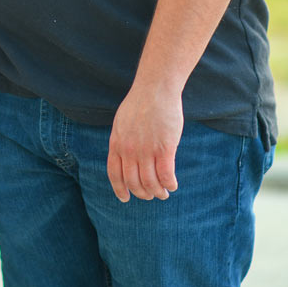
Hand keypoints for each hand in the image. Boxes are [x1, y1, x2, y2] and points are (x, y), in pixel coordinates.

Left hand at [106, 86, 181, 202]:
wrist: (155, 88)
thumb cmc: (141, 102)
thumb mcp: (122, 122)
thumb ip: (122, 141)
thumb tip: (125, 157)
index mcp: (116, 143)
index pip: (115, 174)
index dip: (120, 189)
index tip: (125, 198)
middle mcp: (129, 150)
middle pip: (134, 182)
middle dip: (143, 193)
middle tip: (151, 195)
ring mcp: (146, 150)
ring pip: (151, 183)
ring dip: (158, 192)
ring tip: (164, 193)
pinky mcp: (164, 149)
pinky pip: (166, 176)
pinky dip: (169, 184)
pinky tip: (173, 184)